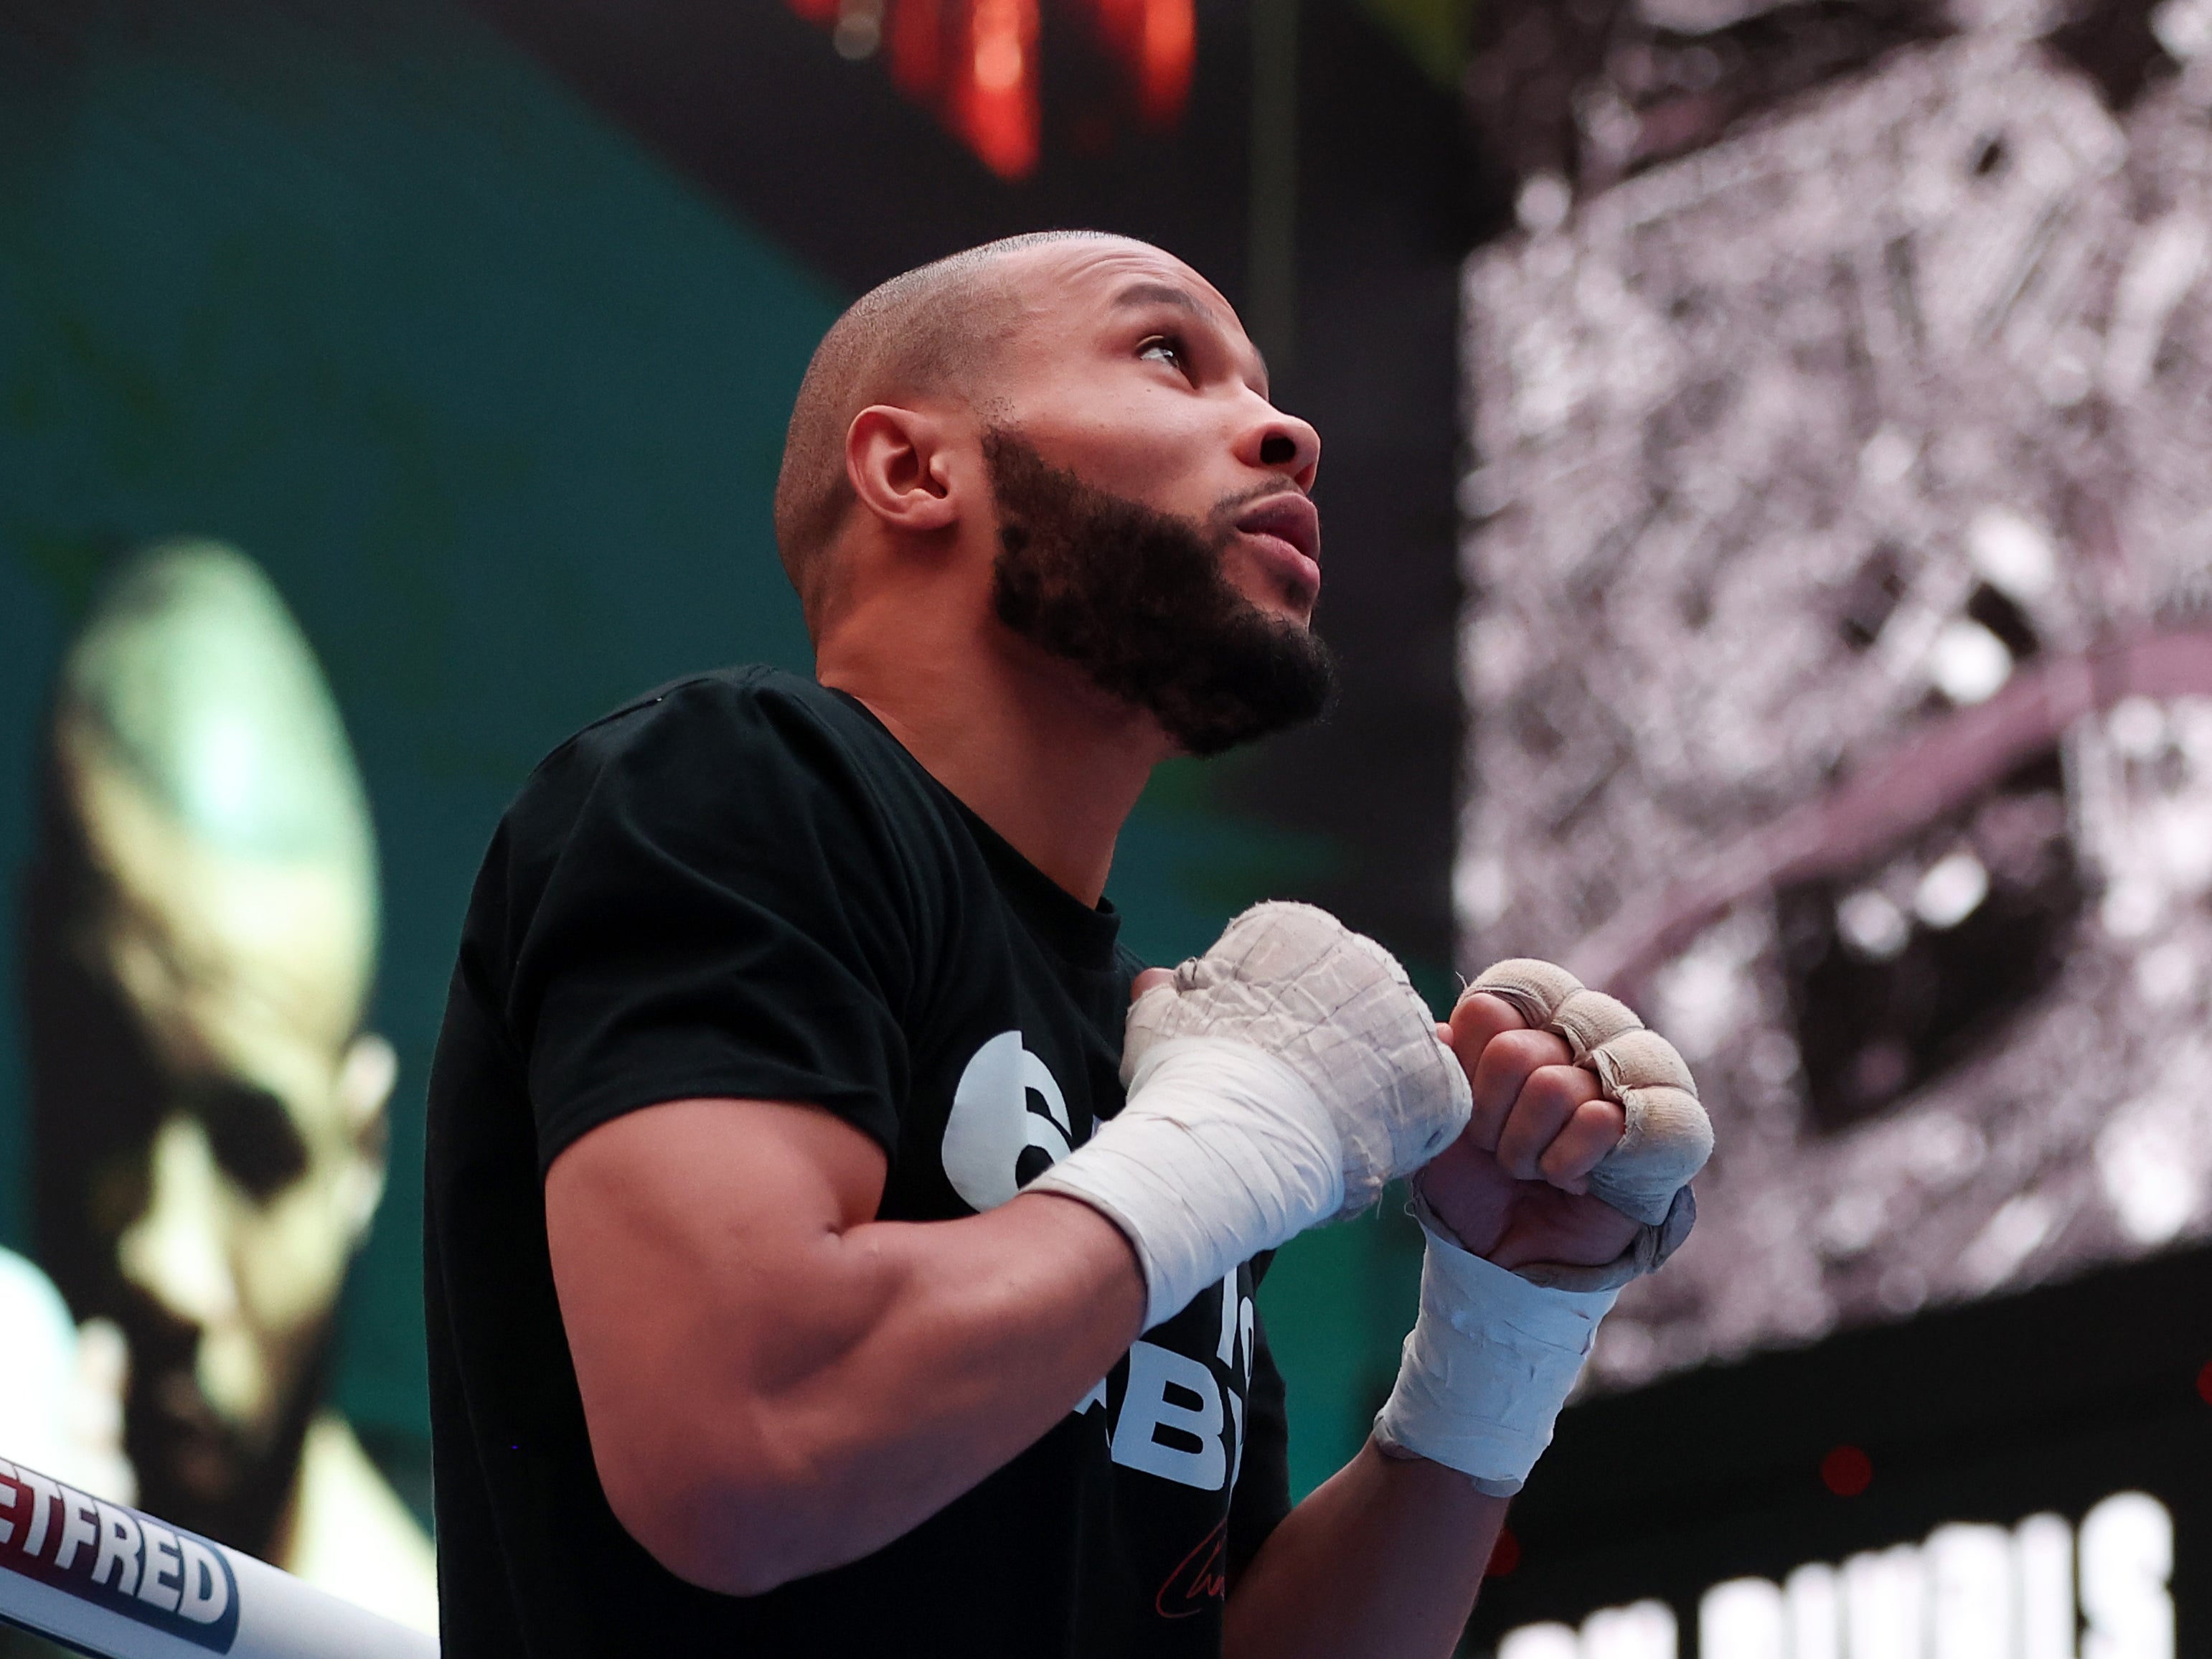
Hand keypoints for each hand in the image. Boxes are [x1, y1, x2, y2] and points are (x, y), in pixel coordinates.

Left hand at [1413, 993, 1639, 1273]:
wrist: (1516, 1257)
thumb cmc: (1479, 1182)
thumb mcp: (1440, 1124)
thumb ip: (1441, 1067)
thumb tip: (1441, 1030)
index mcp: (1535, 1020)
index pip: (1496, 1002)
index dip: (1468, 1061)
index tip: (1470, 1106)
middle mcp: (1588, 1032)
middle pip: (1513, 1050)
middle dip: (1491, 1119)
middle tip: (1499, 1151)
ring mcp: (1633, 1072)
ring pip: (1555, 1086)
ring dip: (1528, 1149)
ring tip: (1538, 1169)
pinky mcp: (1670, 1121)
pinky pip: (1601, 1120)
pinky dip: (1568, 1162)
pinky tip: (1575, 1181)